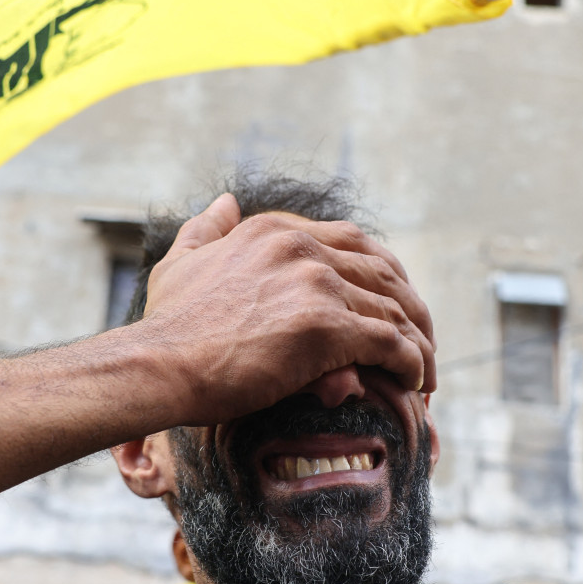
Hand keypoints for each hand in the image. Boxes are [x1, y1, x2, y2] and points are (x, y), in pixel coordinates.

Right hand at [135, 193, 436, 423]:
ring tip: (425, 372)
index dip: (384, 275)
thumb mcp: (182, 261)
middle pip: (383, 272)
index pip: (353, 242)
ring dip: (418, 342)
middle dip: (411, 307)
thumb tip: (224, 201)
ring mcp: (315, 284)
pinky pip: (390, 343)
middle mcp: (301, 248)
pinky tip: (416, 382)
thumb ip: (206, 230)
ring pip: (393, 309)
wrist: (157, 365)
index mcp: (275, 230)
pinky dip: (411, 363)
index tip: (394, 305)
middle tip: (421, 340)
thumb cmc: (166, 326)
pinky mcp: (325, 327)